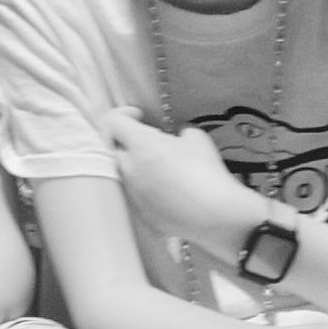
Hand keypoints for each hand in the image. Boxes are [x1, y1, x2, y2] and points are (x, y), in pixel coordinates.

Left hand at [102, 107, 260, 257]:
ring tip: (164, 167)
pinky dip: (148, 187)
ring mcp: (133, 194)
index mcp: (140, 144)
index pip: (113, 122)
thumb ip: (179, 133)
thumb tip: (176, 139)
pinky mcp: (141, 213)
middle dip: (130, 142)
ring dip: (139, 165)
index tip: (139, 116)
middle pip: (116, 149)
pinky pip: (138, 194)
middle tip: (152, 142)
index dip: (124, 115)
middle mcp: (129, 169)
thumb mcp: (196, 138)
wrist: (214, 213)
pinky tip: (170, 189)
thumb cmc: (205, 170)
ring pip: (126, 173)